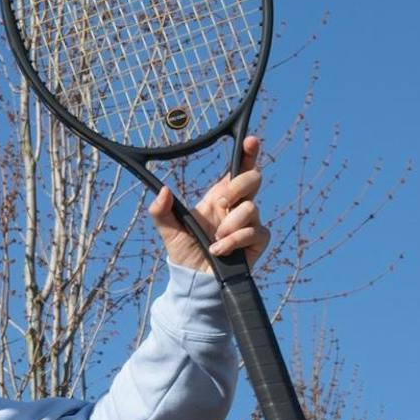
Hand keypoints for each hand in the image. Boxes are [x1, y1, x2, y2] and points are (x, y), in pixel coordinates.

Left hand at [153, 134, 269, 272]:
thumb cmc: (184, 251)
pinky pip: (254, 232)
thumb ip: (161, 211)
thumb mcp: (168, 230)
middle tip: (221, 203)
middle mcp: (237, 206)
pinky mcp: (257, 240)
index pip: (239, 169)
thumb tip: (163, 190)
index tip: (251, 141)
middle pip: (253, 179)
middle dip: (237, 187)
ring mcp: (250, 222)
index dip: (249, 153)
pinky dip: (234, 241)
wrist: (194, 279)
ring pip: (251, 208)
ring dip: (230, 224)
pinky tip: (219, 250)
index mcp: (219, 197)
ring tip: (214, 239)